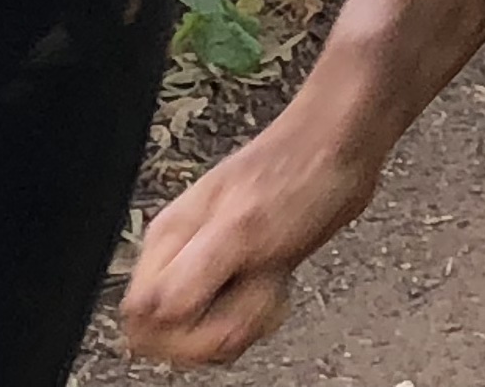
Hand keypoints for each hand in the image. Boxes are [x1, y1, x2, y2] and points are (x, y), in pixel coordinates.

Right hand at [123, 113, 385, 366]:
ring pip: (205, 333)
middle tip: (251, 292)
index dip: (177, 335)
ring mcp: (213, 265)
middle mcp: (183, 255)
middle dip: (215, 330)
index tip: (218, 314)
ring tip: (268, 282)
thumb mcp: (243, 228)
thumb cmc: (298, 173)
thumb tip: (151, 310)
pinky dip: (256, 315)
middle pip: (171, 333)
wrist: (343, 149)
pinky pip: (232, 322)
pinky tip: (276, 285)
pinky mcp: (242, 273)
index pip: (140, 319)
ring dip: (242, 321)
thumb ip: (192, 273)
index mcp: (170, 240)